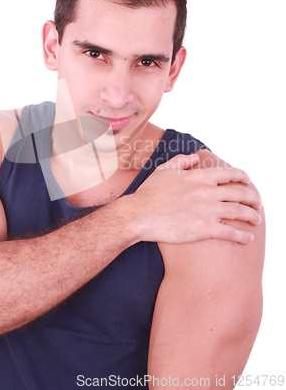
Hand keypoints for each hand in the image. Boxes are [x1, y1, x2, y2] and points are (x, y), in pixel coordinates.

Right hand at [133, 153, 261, 244]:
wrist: (139, 215)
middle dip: (253, 197)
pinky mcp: (204, 229)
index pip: (229, 173)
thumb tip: (195, 157)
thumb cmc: (149, 193)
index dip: (243, 177)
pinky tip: (247, 238)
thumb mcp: (164, 170)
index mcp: (199, 177)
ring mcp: (207, 211)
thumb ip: (182, 161)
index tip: (248, 181)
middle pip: (240, 192)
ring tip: (256, 220)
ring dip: (252, 216)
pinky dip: (242, 235)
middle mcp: (207, 192)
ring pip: (239, 212)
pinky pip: (230, 232)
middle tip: (257, 203)